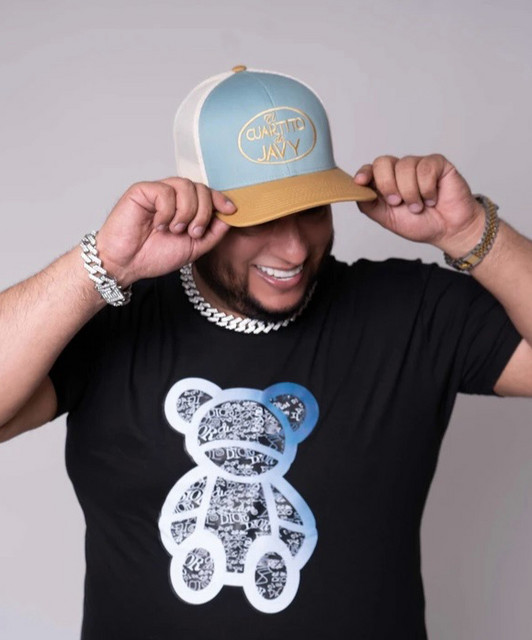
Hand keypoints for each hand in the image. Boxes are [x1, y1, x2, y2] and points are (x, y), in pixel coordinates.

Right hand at [94, 178, 235, 285]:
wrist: (126, 264)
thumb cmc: (154, 256)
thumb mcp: (194, 248)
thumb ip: (212, 233)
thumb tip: (229, 217)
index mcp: (185, 208)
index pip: (208, 194)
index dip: (221, 199)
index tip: (231, 210)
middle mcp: (173, 197)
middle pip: (201, 188)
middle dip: (203, 212)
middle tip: (192, 232)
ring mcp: (158, 192)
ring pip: (186, 186)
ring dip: (186, 212)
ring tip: (175, 230)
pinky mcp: (142, 190)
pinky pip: (165, 191)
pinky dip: (167, 212)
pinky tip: (158, 225)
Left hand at [353, 154, 485, 252]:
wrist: (449, 231)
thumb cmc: (421, 224)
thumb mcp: (387, 219)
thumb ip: (369, 204)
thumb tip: (355, 190)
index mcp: (387, 183)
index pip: (371, 169)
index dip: (364, 173)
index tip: (360, 182)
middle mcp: (401, 171)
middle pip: (383, 162)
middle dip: (388, 185)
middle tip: (398, 203)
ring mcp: (419, 165)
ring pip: (405, 167)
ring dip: (411, 193)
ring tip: (419, 206)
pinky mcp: (437, 163)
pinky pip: (425, 169)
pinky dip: (427, 189)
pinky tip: (433, 198)